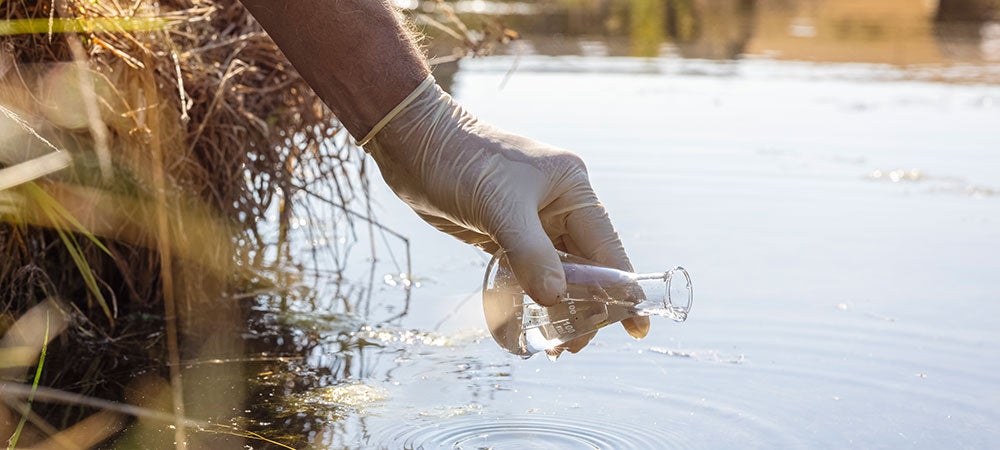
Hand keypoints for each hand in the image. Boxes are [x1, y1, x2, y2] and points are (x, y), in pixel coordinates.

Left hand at [364, 78, 649, 353]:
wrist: (412, 142)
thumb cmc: (460, 161)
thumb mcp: (499, 207)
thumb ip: (530, 253)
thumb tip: (556, 298)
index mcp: (571, 189)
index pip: (607, 247)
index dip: (621, 289)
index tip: (635, 327)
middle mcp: (558, 205)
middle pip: (585, 266)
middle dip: (585, 306)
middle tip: (572, 346)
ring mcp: (532, 220)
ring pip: (557, 272)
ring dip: (557, 306)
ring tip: (554, 345)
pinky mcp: (505, 232)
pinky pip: (528, 271)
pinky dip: (530, 295)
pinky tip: (529, 321)